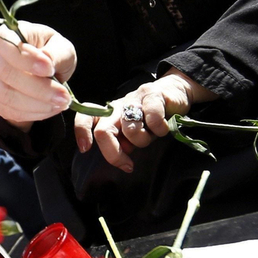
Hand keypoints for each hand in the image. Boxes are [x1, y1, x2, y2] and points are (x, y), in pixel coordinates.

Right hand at [0, 20, 77, 129]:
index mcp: (9, 34)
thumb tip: (46, 61)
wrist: (43, 74)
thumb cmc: (52, 54)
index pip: (4, 42)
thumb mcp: (62, 48)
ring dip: (37, 104)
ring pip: (6, 95)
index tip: (49, 69)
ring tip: (61, 103)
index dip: (25, 58)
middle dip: (37, 88)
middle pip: (6, 72)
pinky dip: (34, 113)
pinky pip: (10, 111)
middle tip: (63, 96)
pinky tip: (51, 109)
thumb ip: (56, 53)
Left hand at [71, 71, 217, 171]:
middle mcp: (118, 106)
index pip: (85, 117)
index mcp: (109, 114)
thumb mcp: (132, 131)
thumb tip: (120, 155)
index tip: (85, 149)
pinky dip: (159, 129)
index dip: (82, 132)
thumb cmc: (151, 117)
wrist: (175, 92)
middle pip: (103, 131)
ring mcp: (134, 99)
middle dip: (113, 154)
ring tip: (152, 135)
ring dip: (143, 140)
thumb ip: (122, 142)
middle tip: (127, 165)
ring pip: (130, 130)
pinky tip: (164, 127)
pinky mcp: (153, 95)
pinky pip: (153, 119)